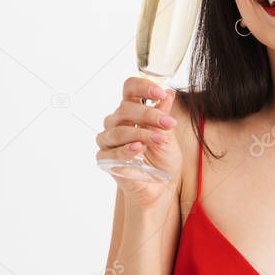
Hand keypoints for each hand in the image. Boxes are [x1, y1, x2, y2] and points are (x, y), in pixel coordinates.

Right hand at [96, 76, 181, 208]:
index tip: (160, 93)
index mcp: (132, 111)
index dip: (143, 87)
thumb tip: (169, 93)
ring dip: (141, 134)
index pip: (130, 89)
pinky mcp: (105, 159)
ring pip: (118, 130)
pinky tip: (139, 149)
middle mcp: (117, 122)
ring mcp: (108, 140)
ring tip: (159, 140)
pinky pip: (111, 152)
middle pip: (124, 109)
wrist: (161, 187)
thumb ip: (164, 116)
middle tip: (168, 123)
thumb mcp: (168, 135)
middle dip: (148, 114)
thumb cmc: (163, 160)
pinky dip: (126, 150)